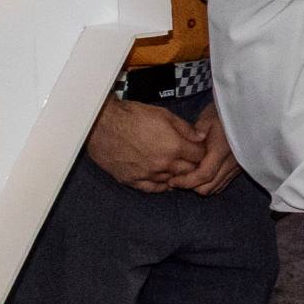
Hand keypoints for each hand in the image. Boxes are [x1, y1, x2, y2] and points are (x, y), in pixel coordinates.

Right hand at [86, 98, 202, 193]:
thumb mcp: (163, 115)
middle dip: (192, 164)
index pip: (199, 156)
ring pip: (172, 181)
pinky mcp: (132, 181)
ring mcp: (147, 175)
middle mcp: (163, 165)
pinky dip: (161, 184)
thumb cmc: (131, 116)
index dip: (201, 152)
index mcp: (173, 147)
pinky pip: (153, 188)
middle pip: (189, 171)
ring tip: (174, 165)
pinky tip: (163, 178)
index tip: (198, 149)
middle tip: (188, 158)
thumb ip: (185, 128)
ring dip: (176, 174)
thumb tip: (202, 137)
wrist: (101, 124)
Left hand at [174, 110, 244, 195]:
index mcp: (222, 150)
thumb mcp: (207, 119)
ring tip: (188, 177)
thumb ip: (194, 135)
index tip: (172, 180)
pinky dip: (210, 183)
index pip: (204, 175)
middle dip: (192, 186)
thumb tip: (182, 149)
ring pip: (216, 187)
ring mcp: (236, 167)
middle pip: (209, 187)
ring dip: (201, 185)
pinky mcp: (238, 168)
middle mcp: (231, 162)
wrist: (246, 113)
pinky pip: (222, 183)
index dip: (186, 181)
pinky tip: (201, 174)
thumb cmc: (225, 113)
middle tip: (177, 179)